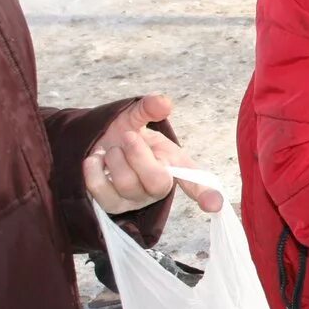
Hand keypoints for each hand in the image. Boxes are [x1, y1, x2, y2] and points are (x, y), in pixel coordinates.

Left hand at [84, 94, 222, 214]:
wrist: (96, 143)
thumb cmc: (125, 134)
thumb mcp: (137, 117)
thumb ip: (149, 108)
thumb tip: (164, 103)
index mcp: (174, 165)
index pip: (196, 181)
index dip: (207, 193)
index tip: (214, 205)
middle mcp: (158, 186)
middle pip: (157, 181)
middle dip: (138, 154)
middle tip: (128, 135)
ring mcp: (135, 199)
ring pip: (127, 184)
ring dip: (114, 158)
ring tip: (112, 149)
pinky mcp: (111, 205)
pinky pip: (101, 190)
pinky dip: (94, 168)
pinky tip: (95, 160)